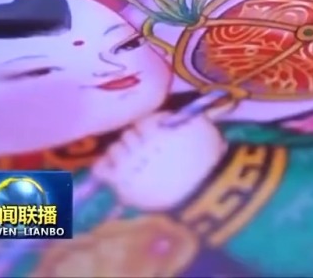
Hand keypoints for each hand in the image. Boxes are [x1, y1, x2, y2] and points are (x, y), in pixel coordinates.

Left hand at [92, 112, 226, 210]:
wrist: (202, 196)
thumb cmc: (210, 164)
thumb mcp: (208, 132)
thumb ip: (191, 119)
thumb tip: (179, 117)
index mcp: (161, 127)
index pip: (147, 120)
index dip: (152, 126)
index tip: (158, 133)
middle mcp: (141, 141)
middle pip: (130, 132)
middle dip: (137, 139)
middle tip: (146, 149)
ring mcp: (129, 161)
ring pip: (115, 148)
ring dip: (122, 153)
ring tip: (132, 162)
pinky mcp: (120, 181)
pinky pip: (102, 168)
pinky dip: (105, 166)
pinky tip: (111, 169)